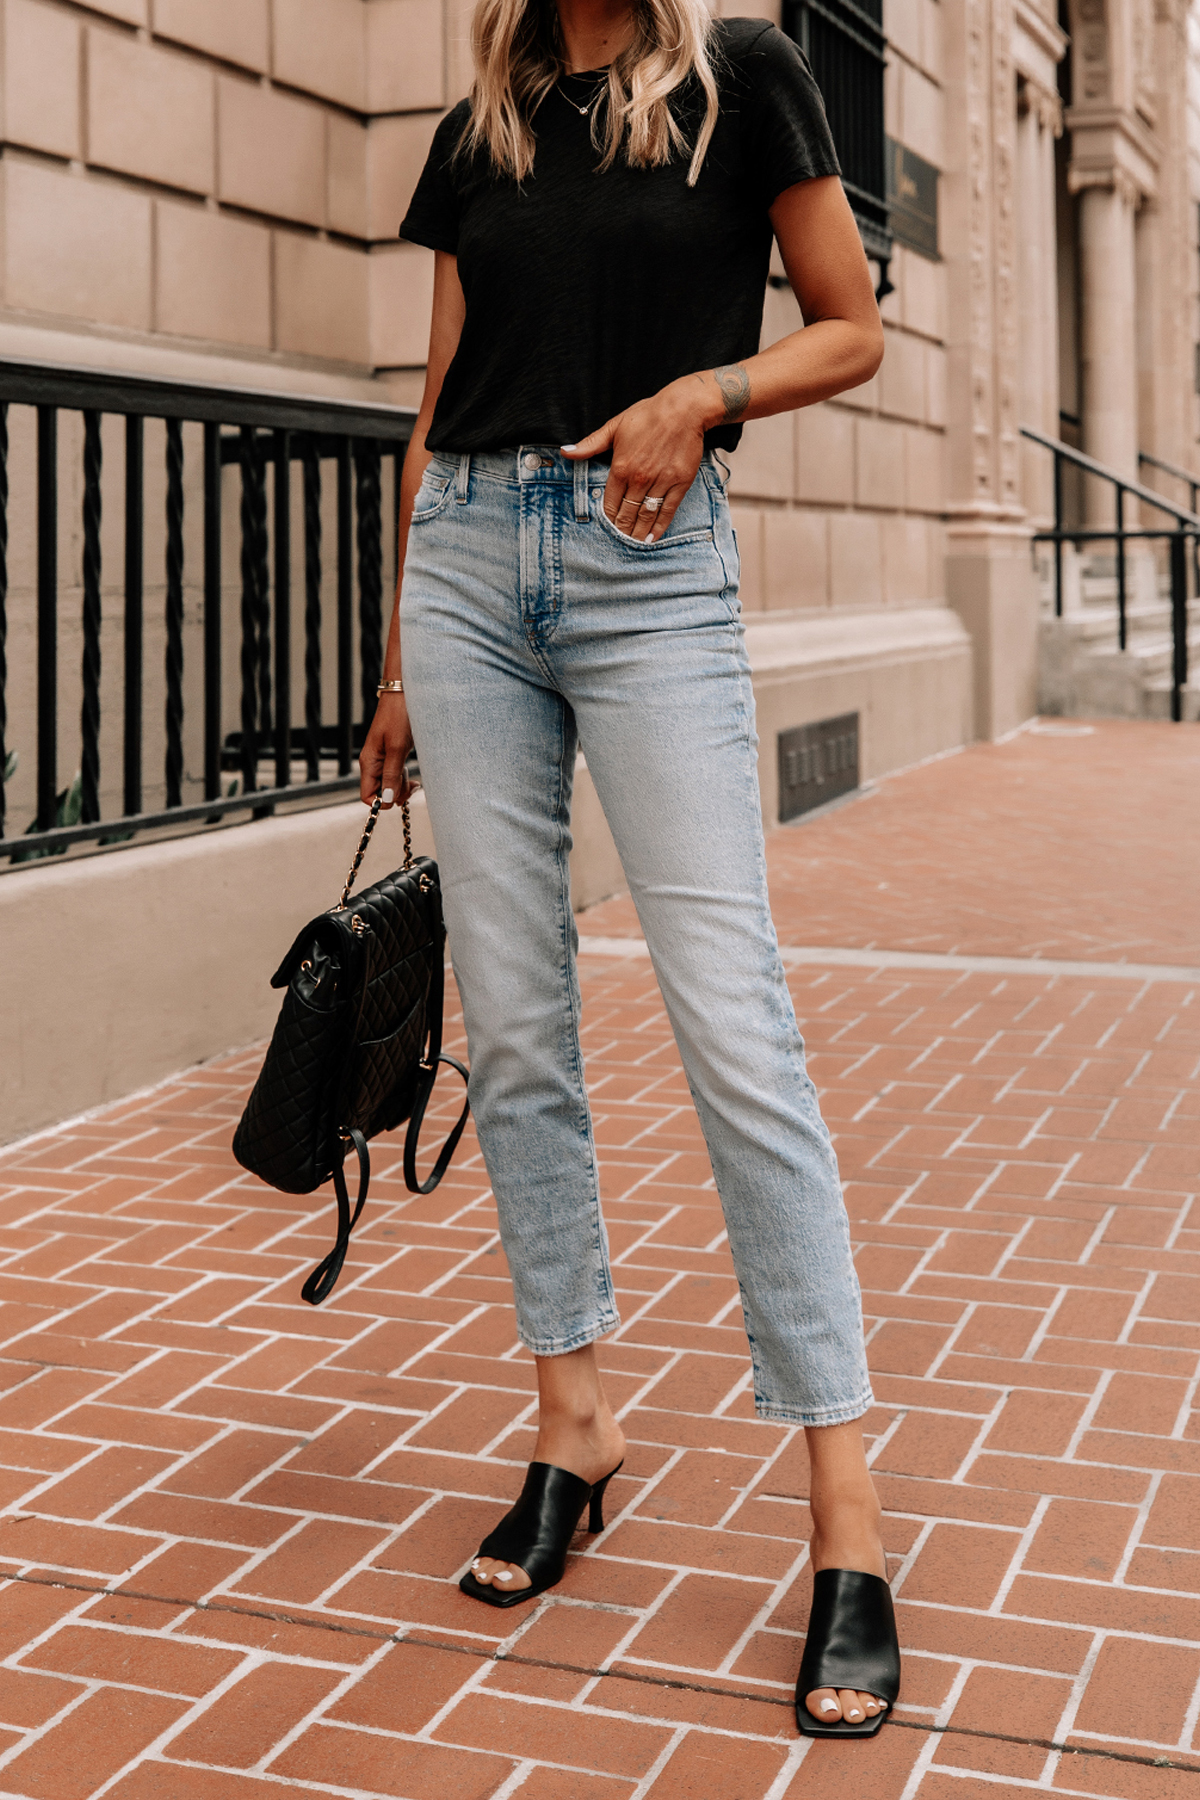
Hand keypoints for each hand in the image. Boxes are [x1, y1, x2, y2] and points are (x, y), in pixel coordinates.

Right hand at [358, 692, 415, 809]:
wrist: (404, 694)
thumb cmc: (399, 716)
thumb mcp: (396, 747)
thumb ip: (391, 775)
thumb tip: (387, 800)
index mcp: (369, 762)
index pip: (367, 795)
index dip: (382, 802)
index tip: (400, 798)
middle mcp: (373, 763)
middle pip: (380, 792)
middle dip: (396, 795)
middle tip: (413, 787)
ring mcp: (382, 759)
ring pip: (389, 785)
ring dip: (402, 787)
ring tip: (416, 781)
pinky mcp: (392, 755)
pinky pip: (395, 775)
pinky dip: (404, 778)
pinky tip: (414, 777)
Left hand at [563, 375, 712, 541]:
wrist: (684, 409)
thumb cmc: (648, 415)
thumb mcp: (614, 426)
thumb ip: (590, 444)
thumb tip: (565, 452)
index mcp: (620, 467)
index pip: (609, 503)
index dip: (606, 520)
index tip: (604, 532)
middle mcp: (639, 479)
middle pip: (626, 514)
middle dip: (621, 531)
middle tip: (617, 545)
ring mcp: (660, 482)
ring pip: (646, 516)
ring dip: (637, 533)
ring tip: (632, 546)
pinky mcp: (679, 483)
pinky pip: (667, 511)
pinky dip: (659, 527)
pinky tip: (652, 538)